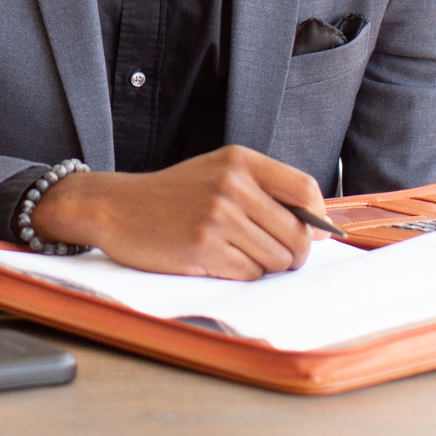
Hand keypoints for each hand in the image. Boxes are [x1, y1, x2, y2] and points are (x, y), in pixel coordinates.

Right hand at [28, 145, 327, 278]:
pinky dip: (240, 274)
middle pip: (298, 234)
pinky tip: (216, 259)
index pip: (305, 189)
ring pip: (277, 259)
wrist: (116, 207)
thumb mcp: (218, 173)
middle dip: (292, 253)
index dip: (318, 218)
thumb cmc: (172, 196)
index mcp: (240, 161)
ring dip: (264, 265)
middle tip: (268, 252)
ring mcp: (217, 216)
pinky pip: (249, 274)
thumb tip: (320, 230)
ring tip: (234, 251)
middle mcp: (232, 184)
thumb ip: (265, 191)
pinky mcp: (203, 247)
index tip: (314, 233)